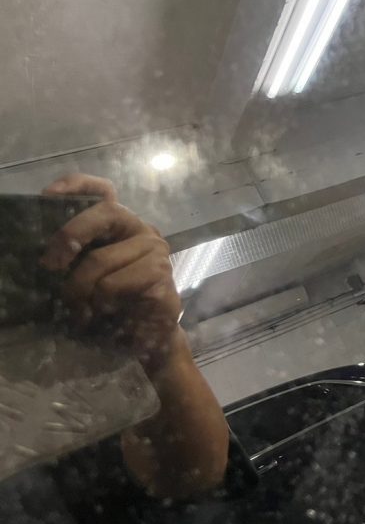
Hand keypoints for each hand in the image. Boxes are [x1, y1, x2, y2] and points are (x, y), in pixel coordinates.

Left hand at [40, 174, 181, 372]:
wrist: (150, 338)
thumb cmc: (115, 304)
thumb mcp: (88, 274)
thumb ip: (76, 255)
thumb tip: (45, 253)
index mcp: (122, 227)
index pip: (105, 192)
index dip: (78, 185)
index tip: (48, 195)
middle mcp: (142, 231)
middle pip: (106, 212)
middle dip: (70, 234)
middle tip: (50, 265)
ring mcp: (156, 250)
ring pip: (100, 260)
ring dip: (79, 290)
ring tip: (80, 310)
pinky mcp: (160, 274)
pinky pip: (112, 285)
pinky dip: (99, 303)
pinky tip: (102, 314)